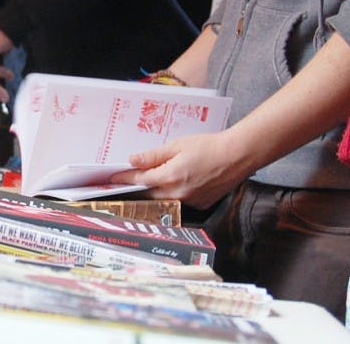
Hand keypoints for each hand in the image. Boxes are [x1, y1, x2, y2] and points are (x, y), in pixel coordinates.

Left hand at [109, 128, 255, 208]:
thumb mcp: (177, 145)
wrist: (237, 156)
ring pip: (163, 199)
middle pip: (148, 193)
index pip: (139, 180)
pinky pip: (178, 201)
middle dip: (136, 187)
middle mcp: (178, 194)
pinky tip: (171, 183)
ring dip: (153, 191)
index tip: (112, 177)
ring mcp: (190, 202)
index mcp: (170, 177)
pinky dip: (171, 194)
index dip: (124, 178)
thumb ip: (153, 156)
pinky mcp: (200, 205)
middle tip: (124, 180)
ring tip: (145, 181)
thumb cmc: (209, 146)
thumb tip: (133, 161)